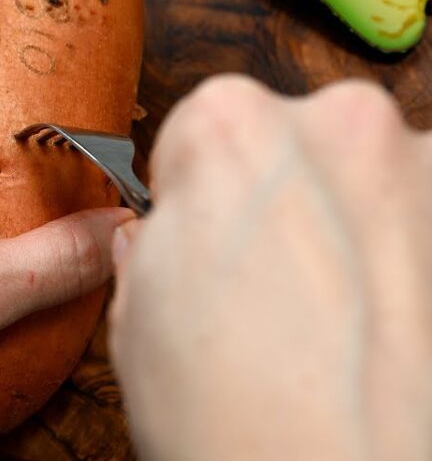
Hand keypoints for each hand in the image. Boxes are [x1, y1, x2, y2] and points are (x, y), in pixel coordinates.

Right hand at [110, 76, 431, 460]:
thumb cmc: (235, 415)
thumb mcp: (136, 315)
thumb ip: (151, 244)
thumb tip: (166, 237)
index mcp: (232, 125)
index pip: (201, 127)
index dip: (196, 192)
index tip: (204, 239)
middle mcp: (343, 123)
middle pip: (298, 142)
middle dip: (284, 198)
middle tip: (268, 287)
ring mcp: (428, 173)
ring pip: (372, 182)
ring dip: (355, 228)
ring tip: (333, 320)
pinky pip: (424, 227)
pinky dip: (408, 265)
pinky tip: (382, 330)